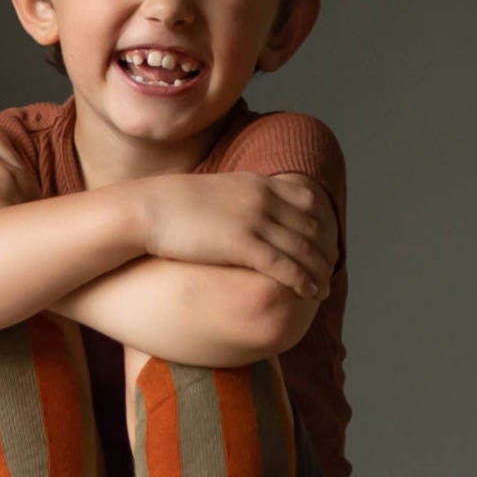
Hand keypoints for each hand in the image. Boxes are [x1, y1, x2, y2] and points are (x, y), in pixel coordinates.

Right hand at [134, 173, 337, 297]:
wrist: (144, 210)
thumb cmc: (168, 207)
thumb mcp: (212, 194)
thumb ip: (234, 200)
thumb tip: (239, 214)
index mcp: (256, 183)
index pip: (306, 198)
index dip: (321, 222)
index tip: (325, 240)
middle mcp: (263, 198)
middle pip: (311, 225)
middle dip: (325, 250)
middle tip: (332, 269)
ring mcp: (255, 220)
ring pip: (304, 248)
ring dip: (320, 270)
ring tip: (326, 288)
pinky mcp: (243, 244)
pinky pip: (285, 265)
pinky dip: (304, 280)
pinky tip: (312, 293)